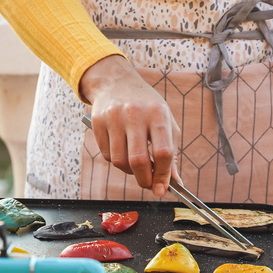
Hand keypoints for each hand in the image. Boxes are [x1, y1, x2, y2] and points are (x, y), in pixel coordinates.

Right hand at [79, 55, 181, 195]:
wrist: (116, 82)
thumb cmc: (146, 107)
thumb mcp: (165, 123)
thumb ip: (171, 154)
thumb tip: (175, 184)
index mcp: (158, 113)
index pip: (163, 152)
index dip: (163, 175)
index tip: (163, 189)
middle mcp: (135, 114)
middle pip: (139, 161)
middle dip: (145, 180)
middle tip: (148, 185)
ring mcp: (114, 117)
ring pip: (120, 161)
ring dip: (129, 171)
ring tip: (135, 165)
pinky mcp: (98, 122)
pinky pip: (106, 155)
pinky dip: (116, 161)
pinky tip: (122, 151)